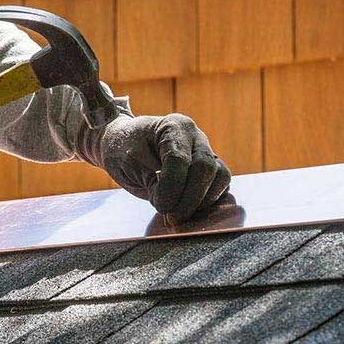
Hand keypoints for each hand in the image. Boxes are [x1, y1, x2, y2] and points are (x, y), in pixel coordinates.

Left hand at [82, 114, 231, 220]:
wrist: (123, 144)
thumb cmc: (123, 149)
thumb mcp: (129, 163)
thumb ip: (152, 182)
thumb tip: (173, 206)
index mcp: (173, 126)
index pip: (179, 160)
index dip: (171, 187)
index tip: (160, 206)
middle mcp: (195, 137)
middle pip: (206, 168)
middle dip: (190, 198)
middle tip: (172, 217)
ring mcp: (206, 152)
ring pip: (221, 177)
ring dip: (202, 201)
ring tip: (179, 214)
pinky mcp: (210, 169)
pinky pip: (221, 186)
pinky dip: (208, 201)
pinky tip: (189, 210)